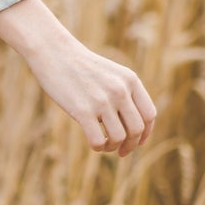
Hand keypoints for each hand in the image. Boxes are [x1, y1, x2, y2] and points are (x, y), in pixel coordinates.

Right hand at [0, 0, 155, 155]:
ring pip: (119, 137)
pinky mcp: (82, 111)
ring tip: (105, 145)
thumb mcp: (111, 74)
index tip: (138, 142)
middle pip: (136, 129)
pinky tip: (94, 143)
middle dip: (131, 145)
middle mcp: (120, 90)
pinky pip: (98, 140)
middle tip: (121, 151)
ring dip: (113, 147)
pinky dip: (99, 147)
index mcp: (130, 80)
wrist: (54, 52)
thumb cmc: (81, 67)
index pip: (149, 114)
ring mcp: (102, 101)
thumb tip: (133, 127)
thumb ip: (125, 94)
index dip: (146, 133)